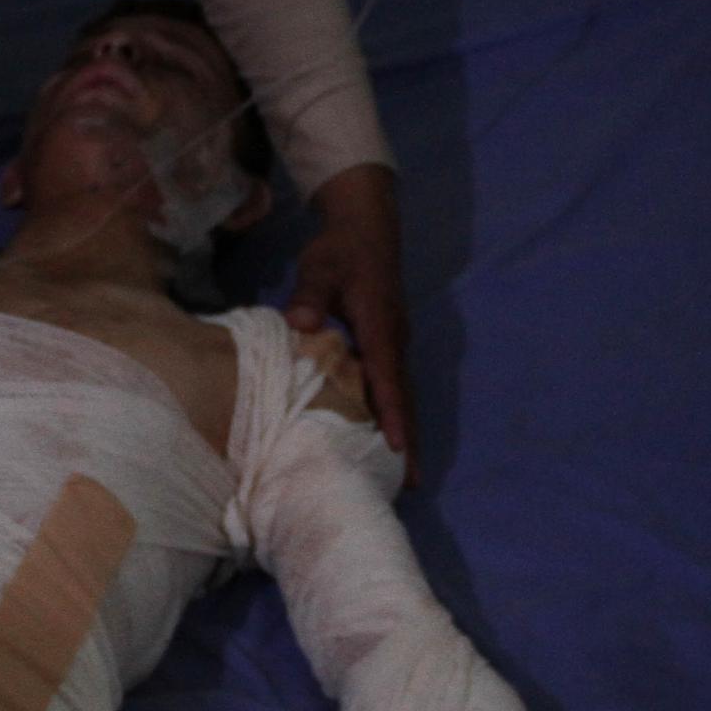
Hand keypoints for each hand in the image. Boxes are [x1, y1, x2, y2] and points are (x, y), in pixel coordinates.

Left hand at [287, 163, 416, 480]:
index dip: (391, 413)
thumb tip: (300, 324)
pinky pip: (393, 386)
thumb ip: (310, 297)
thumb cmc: (340, 250)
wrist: (366, 227)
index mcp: (379, 327)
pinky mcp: (388, 344)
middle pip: (403, 397)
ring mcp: (395, 344)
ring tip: (404, 474)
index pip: (386, 377)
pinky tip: (385, 437)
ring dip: (404, 431)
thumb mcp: (319, 268)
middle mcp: (394, 341)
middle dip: (408, 439)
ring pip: (401, 395)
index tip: (398, 447)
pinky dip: (394, 413)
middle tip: (411, 483)